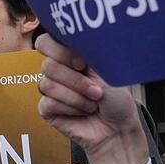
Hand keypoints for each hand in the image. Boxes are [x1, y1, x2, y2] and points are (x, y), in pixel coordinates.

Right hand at [36, 35, 148, 163]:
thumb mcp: (108, 68)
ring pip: (46, 84)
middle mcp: (59, 70)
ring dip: (76, 96)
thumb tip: (74, 34)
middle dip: (76, 81)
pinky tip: (82, 112)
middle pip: (47, 65)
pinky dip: (70, 109)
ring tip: (93, 103)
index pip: (46, 41)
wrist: (119, 129)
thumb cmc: (117, 99)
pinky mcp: (48, 109)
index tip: (82, 63)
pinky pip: (47, 103)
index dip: (60, 51)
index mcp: (71, 55)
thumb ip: (87, 50)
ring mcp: (52, 90)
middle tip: (96, 90)